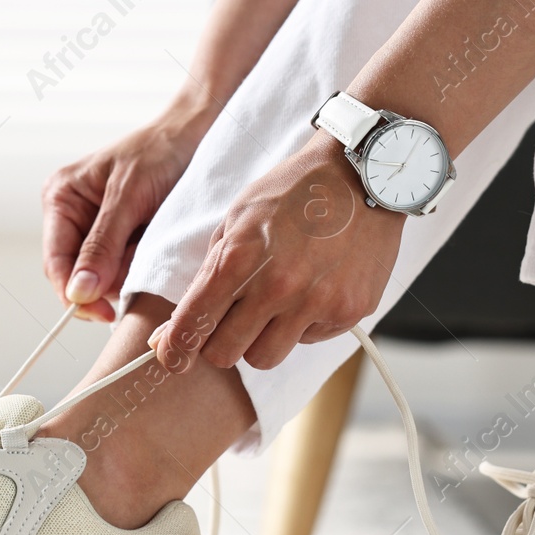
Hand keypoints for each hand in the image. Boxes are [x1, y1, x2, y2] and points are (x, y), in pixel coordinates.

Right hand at [41, 105, 211, 321]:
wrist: (195, 135)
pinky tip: (153, 245)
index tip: (102, 313)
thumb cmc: (159, 153)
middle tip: (138, 269)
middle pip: (77, 275)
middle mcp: (73, 216)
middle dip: (107, 280)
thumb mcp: (128, 197)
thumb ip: (102, 246)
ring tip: (150, 243)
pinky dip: (140, 265)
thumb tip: (79, 292)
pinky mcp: (123, 238)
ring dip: (127, 272)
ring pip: (103, 277)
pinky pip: (124, 268)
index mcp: (61, 199)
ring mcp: (97, 230)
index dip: (74, 294)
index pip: (56, 262)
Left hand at [153, 135, 405, 369]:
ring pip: (265, 358)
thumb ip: (208, 274)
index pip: (194, 323)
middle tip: (227, 324)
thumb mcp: (237, 219)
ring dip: (259, 340)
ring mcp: (317, 303)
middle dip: (218, 343)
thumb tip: (174, 329)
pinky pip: (308, 340)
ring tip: (271, 307)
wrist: (364, 175)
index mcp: (241, 259)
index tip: (170, 359)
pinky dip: (302, 324)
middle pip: (226, 354)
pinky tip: (312, 289)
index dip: (174, 349)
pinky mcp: (348, 312)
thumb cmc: (293, 192)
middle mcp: (279, 287)